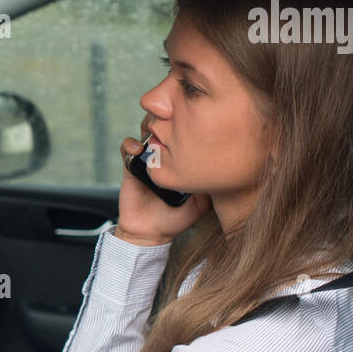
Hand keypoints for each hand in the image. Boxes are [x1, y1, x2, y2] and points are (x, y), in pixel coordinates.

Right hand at [117, 119, 209, 245]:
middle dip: (168, 118)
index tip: (193, 122)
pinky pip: (127, 148)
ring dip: (149, 126)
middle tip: (173, 121)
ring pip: (146, 130)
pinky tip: (139, 150)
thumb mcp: (202, 202)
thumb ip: (210, 184)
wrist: (152, 233)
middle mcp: (164, 155)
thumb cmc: (177, 218)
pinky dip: (131, 145)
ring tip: (156, 133)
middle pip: (165, 125)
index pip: (182, 133)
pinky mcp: (131, 166)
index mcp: (180, 159)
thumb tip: (225, 165)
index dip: (186, 123)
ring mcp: (147, 159)